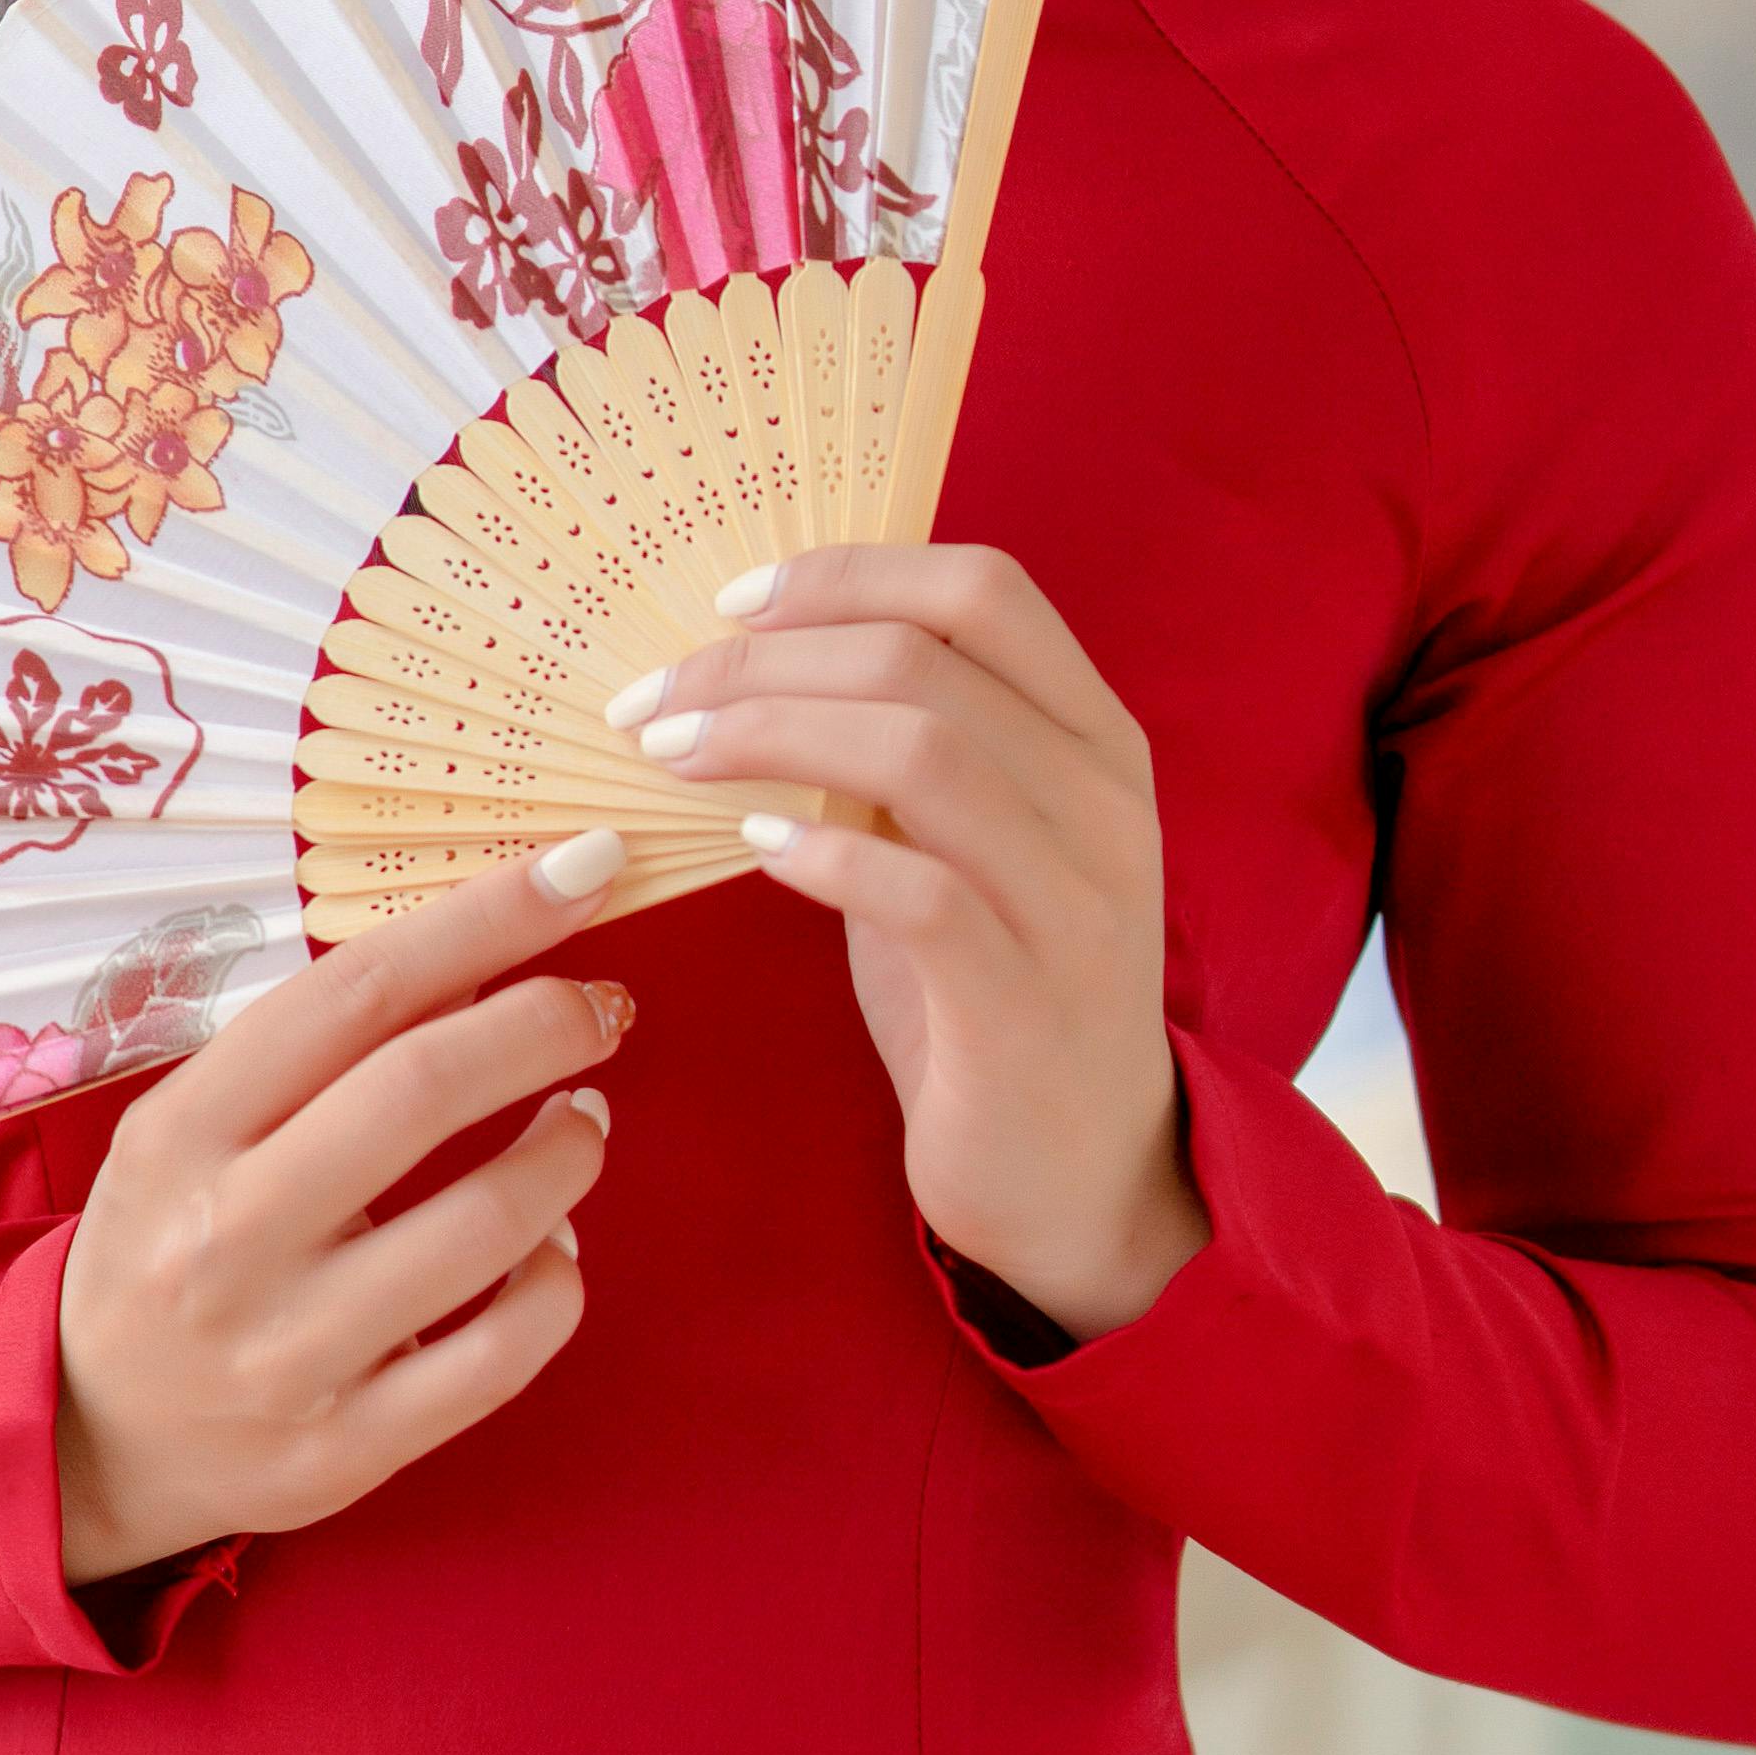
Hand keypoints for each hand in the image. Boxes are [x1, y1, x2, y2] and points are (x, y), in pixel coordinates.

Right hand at [55, 842, 635, 1582]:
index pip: (354, 995)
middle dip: (544, 1023)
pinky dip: (555, 1284)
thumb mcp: (193, 1131)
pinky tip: (553, 1249)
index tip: (579, 870)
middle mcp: (226, 1239)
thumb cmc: (167, 1247)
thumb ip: (315, 1053)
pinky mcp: (346, 1449)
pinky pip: (500, 1355)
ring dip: (568, 1153)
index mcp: (182, 1135)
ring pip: (485, 1228)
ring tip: (580, 1124)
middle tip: (600, 1007)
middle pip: (422, 1090)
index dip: (484, 918)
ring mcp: (287, 1353)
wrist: (89, 1438)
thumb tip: (483, 955)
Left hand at [609, 544, 1204, 1342]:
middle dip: (762, 665)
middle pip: (924, 659)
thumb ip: (905, 752)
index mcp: (1093, 739)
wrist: (1086, 1179)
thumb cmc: (993, 996)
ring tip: (673, 759)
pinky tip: (756, 855)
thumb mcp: (963, 847)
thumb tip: (756, 665)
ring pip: (925, 751)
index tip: (729, 607)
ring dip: (771, 737)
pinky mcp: (1027, 1003)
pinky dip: (825, 855)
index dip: (846, 575)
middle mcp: (1104, 802)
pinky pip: (924, 891)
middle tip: (651, 705)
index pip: (982, 589)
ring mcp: (1077, 902)